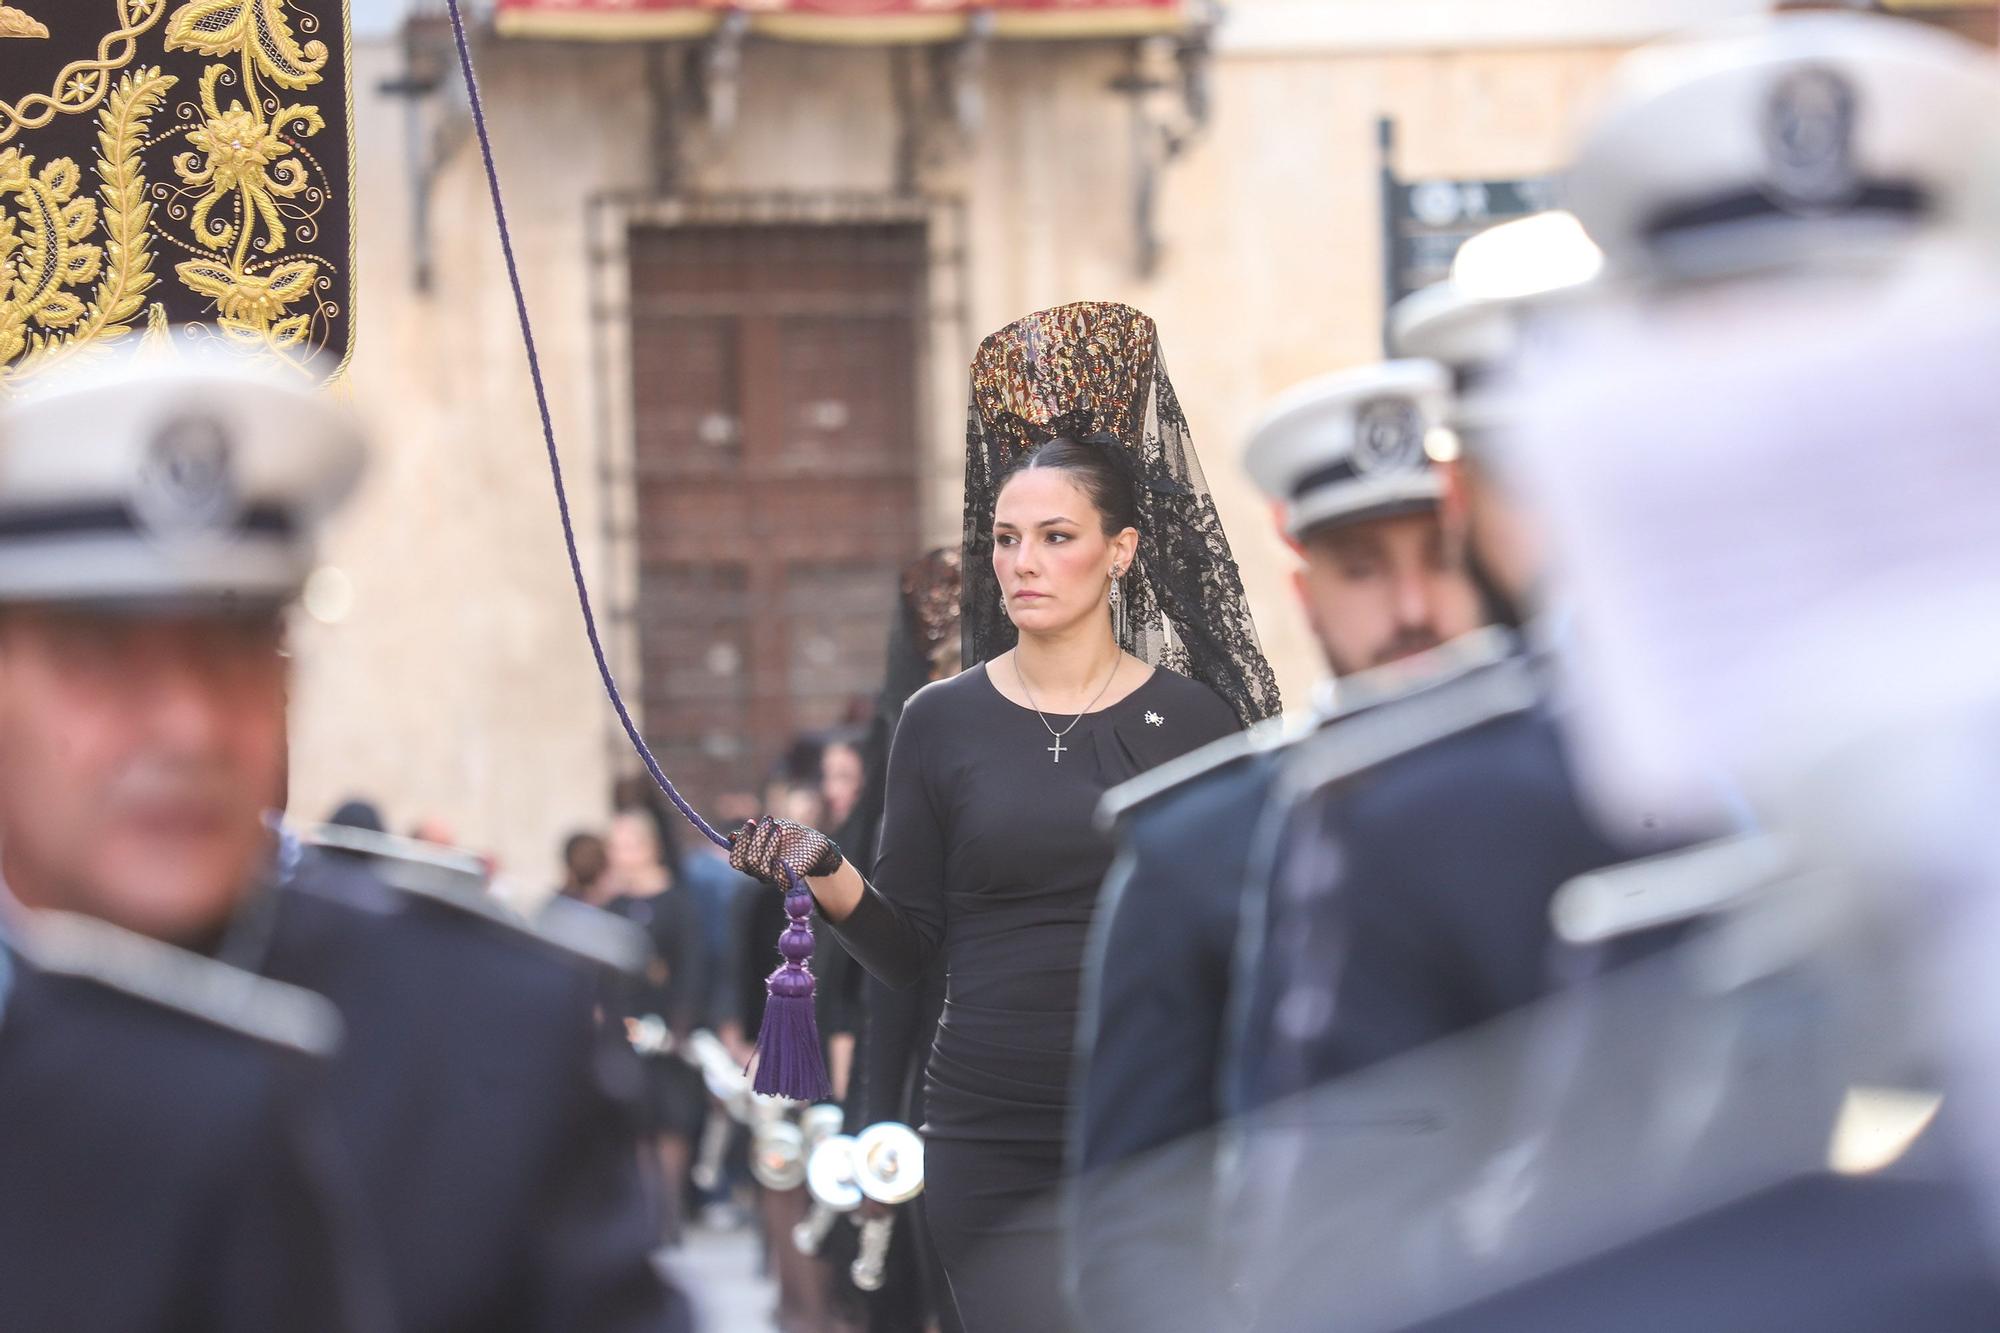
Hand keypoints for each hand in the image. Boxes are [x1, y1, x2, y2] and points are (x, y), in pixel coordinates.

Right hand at [728, 816, 843, 887]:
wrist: (814, 843)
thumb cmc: (789, 835)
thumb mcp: (770, 830)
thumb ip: (752, 835)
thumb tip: (731, 837)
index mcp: (752, 861)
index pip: (736, 860)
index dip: (741, 842)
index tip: (751, 822)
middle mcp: (760, 872)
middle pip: (748, 862)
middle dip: (756, 839)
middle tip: (769, 820)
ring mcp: (774, 878)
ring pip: (762, 868)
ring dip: (769, 844)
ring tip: (778, 828)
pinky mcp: (789, 881)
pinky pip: (780, 879)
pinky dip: (780, 865)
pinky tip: (784, 851)